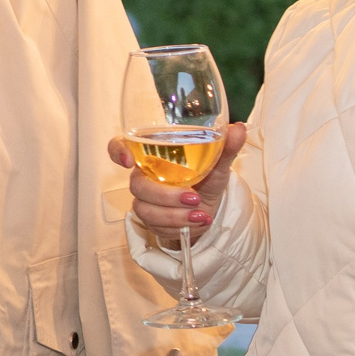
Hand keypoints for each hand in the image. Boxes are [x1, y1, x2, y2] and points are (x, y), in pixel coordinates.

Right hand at [110, 123, 246, 241]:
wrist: (208, 210)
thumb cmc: (207, 180)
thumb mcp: (218, 164)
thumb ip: (225, 147)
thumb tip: (238, 129)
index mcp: (152, 154)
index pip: (120, 146)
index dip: (117, 151)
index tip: (129, 160)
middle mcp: (143, 175)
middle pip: (137, 185)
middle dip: (165, 195)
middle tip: (193, 198)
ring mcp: (144, 199)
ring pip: (145, 209)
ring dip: (174, 215)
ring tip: (200, 215)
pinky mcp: (150, 220)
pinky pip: (156, 226)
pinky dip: (179, 226)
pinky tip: (198, 223)